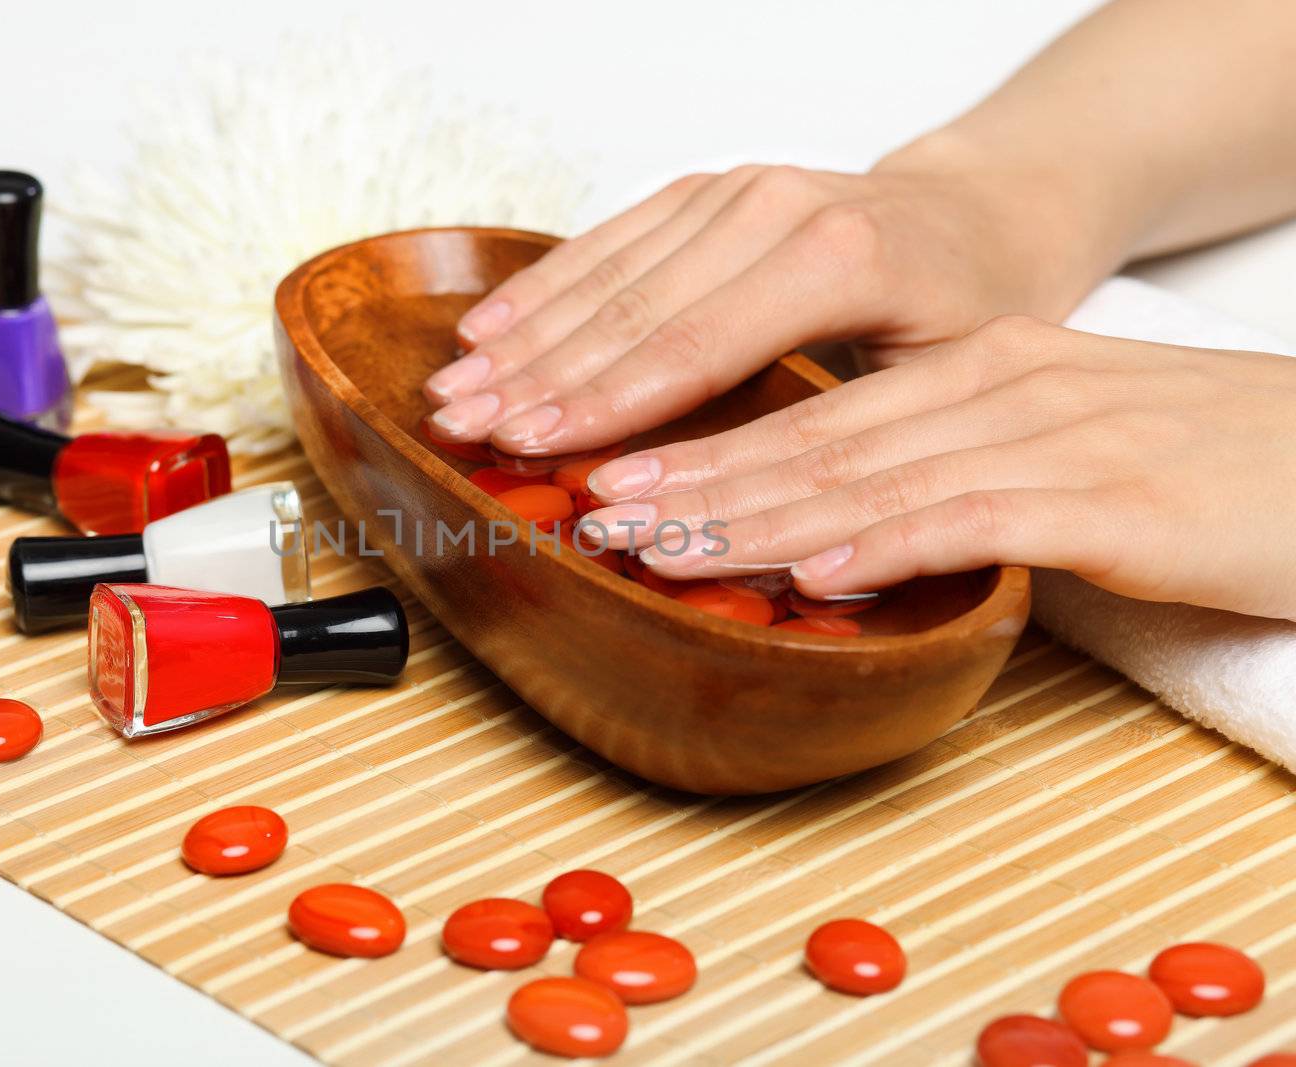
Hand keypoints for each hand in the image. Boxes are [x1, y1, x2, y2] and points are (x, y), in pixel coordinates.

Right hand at [423, 155, 1115, 455]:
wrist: (980, 210)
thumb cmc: (968, 304)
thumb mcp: (944, 384)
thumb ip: (855, 442)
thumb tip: (782, 538)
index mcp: (841, 258)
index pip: (694, 346)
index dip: (604, 403)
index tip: (531, 447)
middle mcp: (779, 209)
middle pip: (634, 307)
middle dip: (538, 375)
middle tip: (462, 429)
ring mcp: (737, 190)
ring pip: (610, 271)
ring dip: (524, 335)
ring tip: (454, 391)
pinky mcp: (708, 189)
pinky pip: (612, 238)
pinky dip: (546, 286)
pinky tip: (490, 326)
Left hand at [579, 316, 1295, 620]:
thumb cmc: (1197, 469)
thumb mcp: (1051, 452)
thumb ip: (945, 477)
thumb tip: (834, 532)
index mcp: (977, 370)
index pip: (814, 411)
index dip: (703, 445)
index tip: (614, 475)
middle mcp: (999, 385)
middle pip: (818, 437)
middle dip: (695, 476)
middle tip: (594, 509)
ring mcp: (1055, 434)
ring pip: (875, 475)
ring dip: (759, 512)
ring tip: (662, 541)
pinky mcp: (1117, 498)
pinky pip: (981, 517)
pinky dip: (893, 543)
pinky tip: (821, 571)